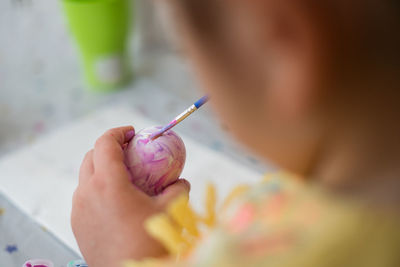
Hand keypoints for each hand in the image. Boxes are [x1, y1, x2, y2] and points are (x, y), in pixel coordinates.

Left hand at [71, 126, 189, 266]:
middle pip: (91, 156)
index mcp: (108, 183)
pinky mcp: (77, 223)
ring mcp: (78, 209)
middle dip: (108, 147)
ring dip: (101, 168)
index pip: (105, 143)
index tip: (132, 132)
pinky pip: (84, 196)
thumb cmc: (150, 241)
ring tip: (123, 176)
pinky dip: (96, 188)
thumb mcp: (170, 210)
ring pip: (85, 177)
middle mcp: (87, 192)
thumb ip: (178, 189)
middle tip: (129, 151)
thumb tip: (180, 181)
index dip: (118, 132)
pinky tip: (115, 200)